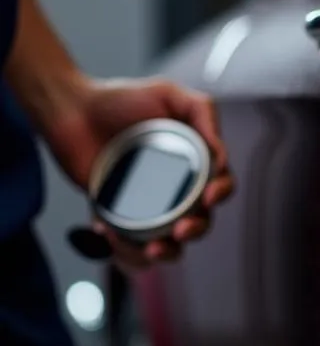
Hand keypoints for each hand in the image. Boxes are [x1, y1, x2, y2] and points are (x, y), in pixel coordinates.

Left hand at [42, 76, 232, 268]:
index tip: (208, 195)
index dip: (221, 192)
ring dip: (166, 252)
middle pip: (201, 220)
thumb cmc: (120, 99)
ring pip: (169, 244)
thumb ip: (202, 110)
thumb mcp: (169, 93)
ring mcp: (148, 206)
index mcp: (194, 161)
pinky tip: (108, 231)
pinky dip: (125, 251)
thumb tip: (221, 153)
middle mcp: (176, 187)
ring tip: (151, 248)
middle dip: (196, 230)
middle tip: (180, 230)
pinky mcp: (119, 218)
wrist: (72, 111)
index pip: (221, 183)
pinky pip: (130, 247)